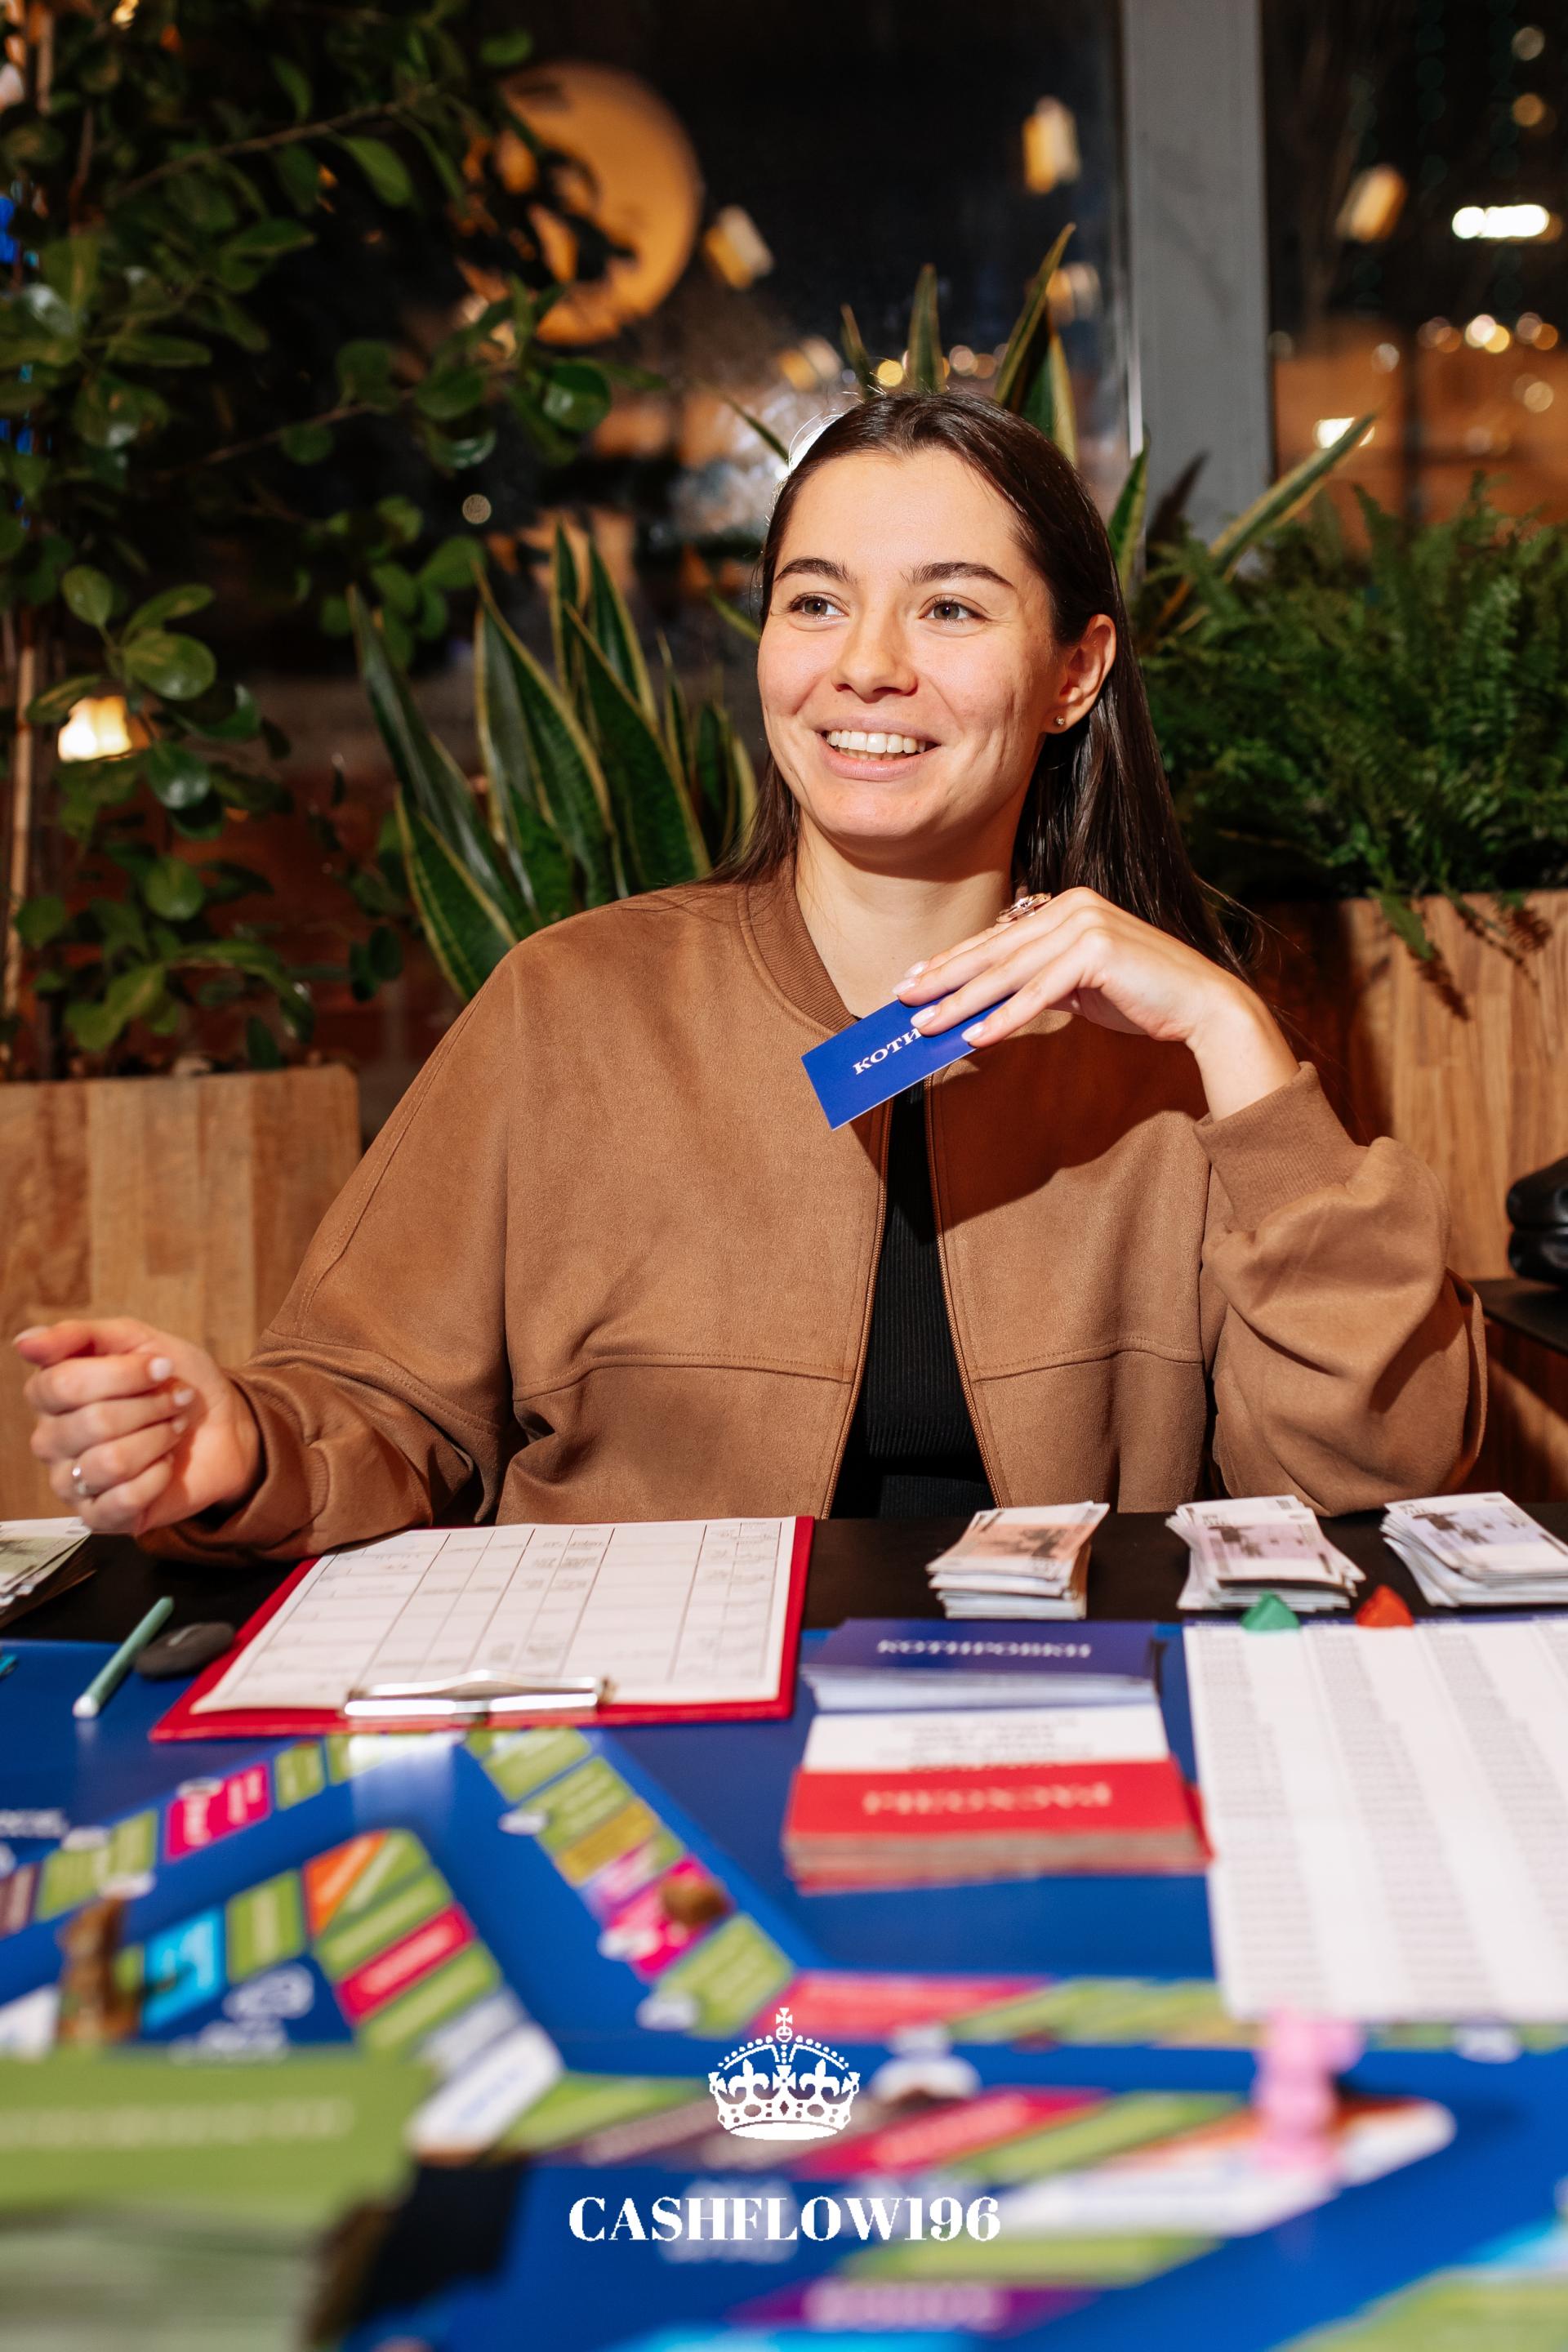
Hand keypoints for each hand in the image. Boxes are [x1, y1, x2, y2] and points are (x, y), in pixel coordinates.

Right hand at [15, 1317, 260, 1537]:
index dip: (122, 1375)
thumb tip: (24, 1343)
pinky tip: (166, 1465)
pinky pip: (122, 1501)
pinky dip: (158, 1476)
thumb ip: (79, 1336)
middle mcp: (50, 1440)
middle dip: (150, 1407)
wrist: (225, 1426)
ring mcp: (71, 1482)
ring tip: (173, 1430)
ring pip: (110, 1463)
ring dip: (158, 1439)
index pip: (62, 1384)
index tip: (162, 1367)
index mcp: (50, 1395)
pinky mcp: (99, 1517)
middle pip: (92, 1423)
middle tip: (175, 1401)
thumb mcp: (137, 1340)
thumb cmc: (174, 1381)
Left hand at [895, 887, 1299, 1118]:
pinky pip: (1040, 993)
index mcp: (1065, 905)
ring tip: (927, 1024)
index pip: (997, 939)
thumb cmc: (1139, 996)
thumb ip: (1038, 982)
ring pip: (1009, 973)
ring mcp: (1086, 924)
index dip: (952, 961)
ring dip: (963, 1002)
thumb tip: (985, 1004)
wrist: (1201, 1004)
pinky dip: (1005, 1017)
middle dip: (944, 978)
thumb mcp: (1078, 985)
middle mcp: (1072, 906)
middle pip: (994, 952)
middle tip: (902, 1000)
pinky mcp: (1098, 951)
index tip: (914, 979)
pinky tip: (975, 1037)